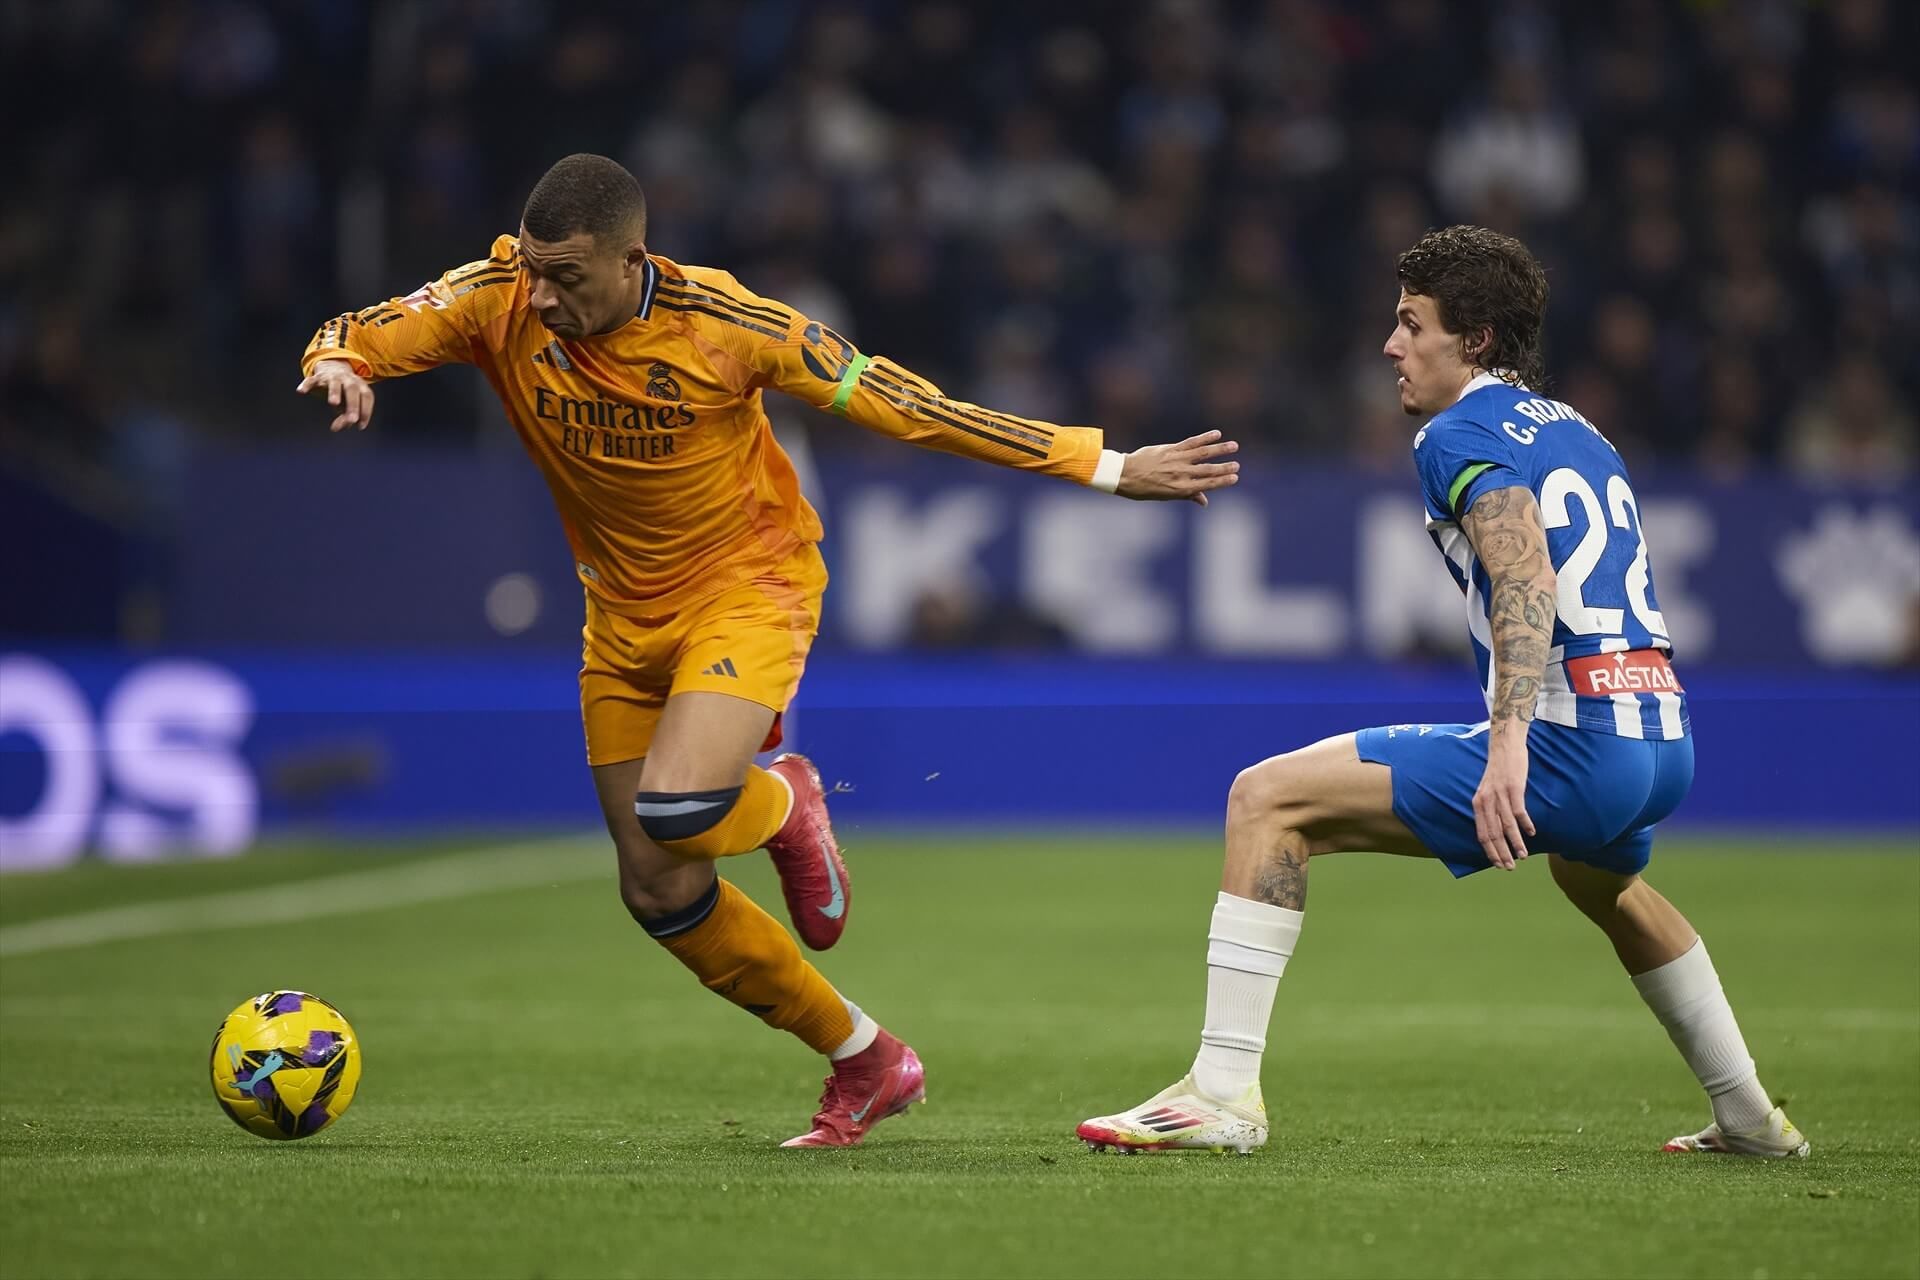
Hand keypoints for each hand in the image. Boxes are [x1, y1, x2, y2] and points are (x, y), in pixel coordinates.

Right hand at [296, 359, 374, 431]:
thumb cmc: (345, 392)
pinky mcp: (317, 377)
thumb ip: (346, 417)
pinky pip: (312, 380)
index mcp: (360, 385)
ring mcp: (332, 377)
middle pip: (352, 389)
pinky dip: (306, 385)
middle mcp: (348, 379)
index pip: (367, 396)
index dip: (366, 411)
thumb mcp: (348, 404)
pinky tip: (301, 392)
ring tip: (333, 403)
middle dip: (353, 404)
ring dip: (335, 392)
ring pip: (334, 383)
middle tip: (352, 420)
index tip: (360, 426)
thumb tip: (336, 428)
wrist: (333, 366)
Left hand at [1116, 430, 1239, 505]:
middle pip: (1207, 470)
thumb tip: (1205, 502)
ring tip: (1234, 446)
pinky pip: (1191, 442)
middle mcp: (1181, 474)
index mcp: (1181, 489)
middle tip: (1237, 465)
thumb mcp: (1167, 496)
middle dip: (1224, 467)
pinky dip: (1205, 437)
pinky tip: (1216, 434)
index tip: (1235, 477)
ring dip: (1220, 449)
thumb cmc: (1145, 488)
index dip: (1222, 481)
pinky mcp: (1171, 449)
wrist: (1125, 475)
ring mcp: (1176, 460)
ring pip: (1203, 453)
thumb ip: (1188, 495)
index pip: (1206, 485)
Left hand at [1472, 737, 1533, 869]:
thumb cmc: (1498, 771)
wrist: (1504, 746)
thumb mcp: (1488, 791)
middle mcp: (1486, 801)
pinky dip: (1525, 824)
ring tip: (1523, 855)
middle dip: (1501, 853)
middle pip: (1493, 833)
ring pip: (1506, 825)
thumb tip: (1496, 830)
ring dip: (1515, 843)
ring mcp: (1499, 795)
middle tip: (1509, 867)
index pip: (1482, 834)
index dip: (1490, 851)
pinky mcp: (1513, 788)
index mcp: (1478, 804)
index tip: (1498, 864)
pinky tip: (1531, 833)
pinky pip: (1519, 811)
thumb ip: (1489, 809)